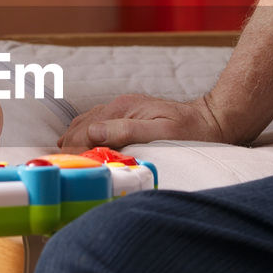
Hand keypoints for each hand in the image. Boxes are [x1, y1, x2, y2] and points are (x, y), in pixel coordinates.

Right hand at [57, 93, 224, 151]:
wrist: (212, 119)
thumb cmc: (191, 131)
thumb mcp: (162, 133)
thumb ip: (127, 131)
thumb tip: (92, 133)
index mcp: (124, 109)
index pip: (87, 130)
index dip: (74, 149)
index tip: (67, 167)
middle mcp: (119, 106)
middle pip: (81, 125)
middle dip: (68, 145)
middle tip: (60, 166)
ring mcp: (122, 108)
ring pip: (85, 121)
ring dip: (72, 138)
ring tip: (63, 157)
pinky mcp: (127, 113)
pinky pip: (96, 121)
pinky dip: (83, 133)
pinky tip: (79, 144)